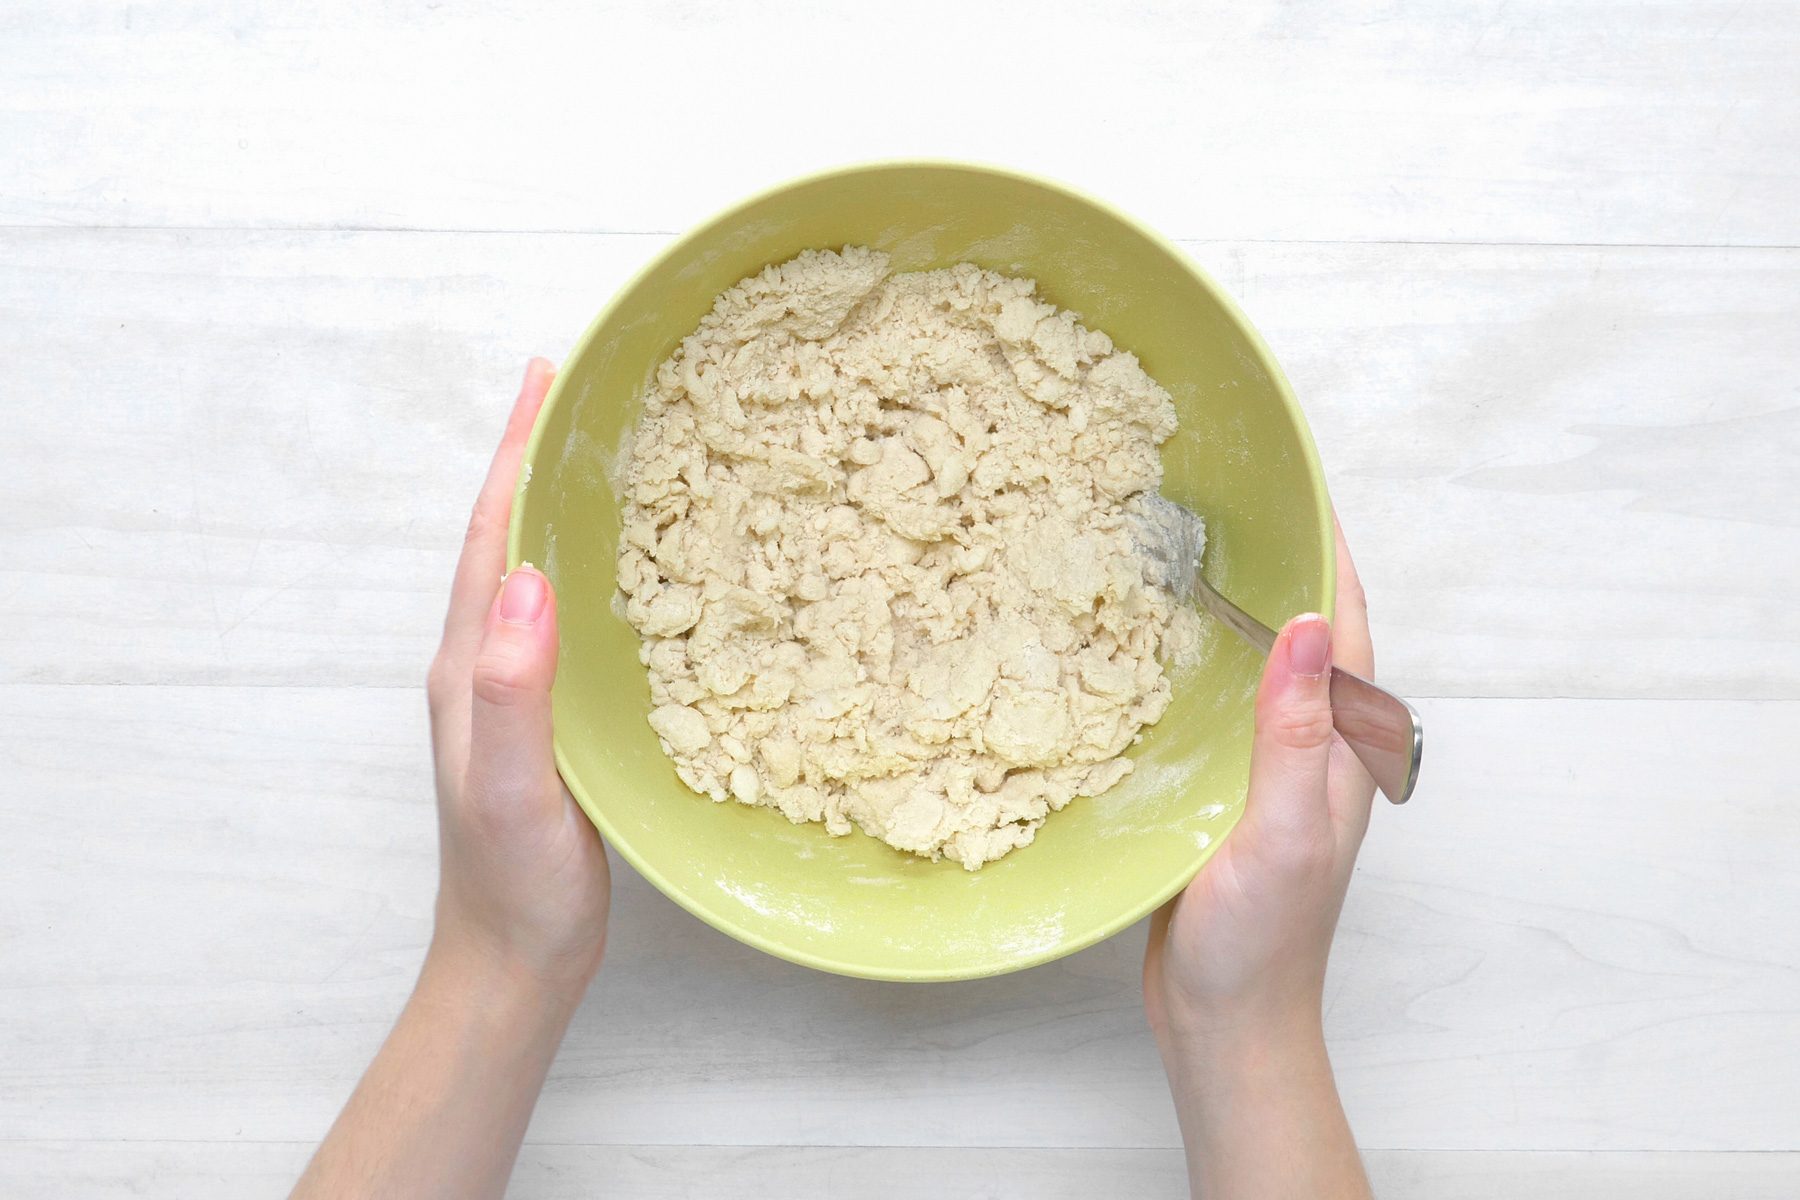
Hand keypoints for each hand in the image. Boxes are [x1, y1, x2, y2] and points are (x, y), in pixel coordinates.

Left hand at [294, 362, 610, 1199]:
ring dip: (561, 502)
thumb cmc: (515, 881)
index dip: (514, 451)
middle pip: (506, 535)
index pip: (487, 535)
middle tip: (582, 387)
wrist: (515, 957)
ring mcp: (516, 689)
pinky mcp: (552, 714)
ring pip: (536, 569)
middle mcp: (485, 662)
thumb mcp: (514, 787)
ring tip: (608, 449)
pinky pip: (568, 614)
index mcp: (468, 663)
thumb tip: (525, 578)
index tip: (545, 376)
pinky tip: (631, 565)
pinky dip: (592, 565)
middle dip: (537, 455)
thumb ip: (512, 689)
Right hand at [1143, 517, 1375, 1197]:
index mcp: (1341, 747)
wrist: (1227, 1021)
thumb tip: (1303, 623)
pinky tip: (1152, 645)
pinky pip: (1221, 702)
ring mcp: (1270, 768)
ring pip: (1260, 663)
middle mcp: (1313, 746)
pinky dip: (1199, 659)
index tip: (1292, 478)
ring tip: (1184, 545)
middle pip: (1305, 630)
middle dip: (1280, 558)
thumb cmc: (1261, 940)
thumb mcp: (1282, 833)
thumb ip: (1294, 734)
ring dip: (1237, 605)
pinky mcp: (1225, 790)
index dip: (1328, 548)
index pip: (1343, 623)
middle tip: (1222, 494)